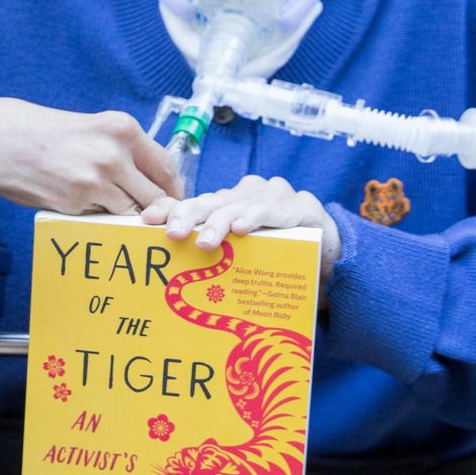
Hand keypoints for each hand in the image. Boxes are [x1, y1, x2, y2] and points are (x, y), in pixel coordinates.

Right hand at [0, 97, 182, 214]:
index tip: (174, 202)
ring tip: (113, 210)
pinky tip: (83, 205)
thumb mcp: (93, 129)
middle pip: (156, 195)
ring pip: (132, 211)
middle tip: (154, 221)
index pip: (166, 166)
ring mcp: (97, 179)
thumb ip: (123, 150)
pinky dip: (100, 217)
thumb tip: (152, 182)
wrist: (0, 140)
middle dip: (158, 211)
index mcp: (123, 129)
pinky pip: (103, 217)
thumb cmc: (45, 134)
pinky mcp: (77, 201)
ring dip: (127, 216)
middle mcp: (115, 153)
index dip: (175, 190)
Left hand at [142, 174, 340, 276]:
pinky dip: (257, 218)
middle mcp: (246, 194)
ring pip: (239, 206)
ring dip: (219, 223)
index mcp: (227, 203)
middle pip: (211, 203)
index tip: (147, 220)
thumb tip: (170, 281)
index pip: (193, 202)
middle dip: (189, 216)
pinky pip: (275, 212)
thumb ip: (213, 257)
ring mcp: (273, 196)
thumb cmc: (276, 252)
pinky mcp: (301, 206)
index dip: (169, 208)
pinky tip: (242, 228)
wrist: (329, 251)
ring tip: (205, 242)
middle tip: (172, 234)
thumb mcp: (240, 255)